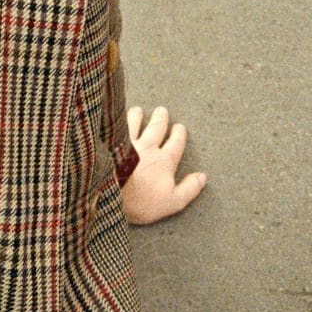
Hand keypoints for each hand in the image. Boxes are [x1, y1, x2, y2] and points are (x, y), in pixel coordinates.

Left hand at [121, 104, 206, 225]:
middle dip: (160, 119)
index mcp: (164, 161)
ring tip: (138, 110)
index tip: (180, 127)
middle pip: (156, 129)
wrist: (111, 192)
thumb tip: (203, 177)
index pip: (175, 143)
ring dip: (137, 116)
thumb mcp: (172, 201)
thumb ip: (189, 189)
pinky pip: (115, 128)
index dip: (178, 135)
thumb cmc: (141, 200)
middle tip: (162, 110)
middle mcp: (147, 147)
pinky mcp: (109, 144)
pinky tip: (114, 118)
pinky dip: (117, 121)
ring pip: (133, 124)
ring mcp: (127, 143)